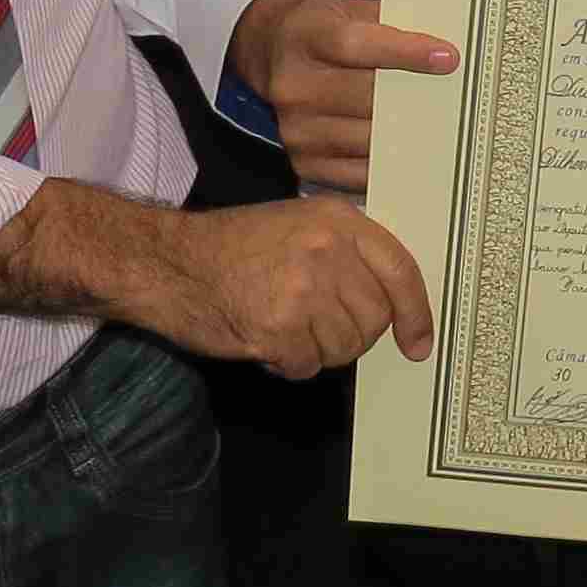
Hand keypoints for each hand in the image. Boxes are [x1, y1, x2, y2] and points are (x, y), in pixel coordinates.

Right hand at [162, 196, 435, 376]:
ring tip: (284, 327)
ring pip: (344, 348)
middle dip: (350, 336)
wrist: (167, 262)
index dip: (416, 313)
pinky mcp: (278, 327)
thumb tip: (392, 304)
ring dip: (317, 351)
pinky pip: (308, 366)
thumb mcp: (298, 225)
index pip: (401, 271)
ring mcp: (303, 289)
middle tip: (314, 328)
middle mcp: (327, 251)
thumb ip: (346, 254)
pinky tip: (266, 341)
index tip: (418, 343)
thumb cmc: (230, 247)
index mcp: (338, 221)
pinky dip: (289, 364)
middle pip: (374, 320)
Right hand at [232, 0, 455, 192]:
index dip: (403, 52)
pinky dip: (392, 163)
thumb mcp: (349, 9)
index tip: (448, 57)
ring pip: (367, 138)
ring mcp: (295, 128)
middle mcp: (293, 84)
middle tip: (459, 97)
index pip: (354, 45)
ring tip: (446, 126)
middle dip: (415, 97)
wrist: (273, 53)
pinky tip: (418, 151)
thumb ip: (391, 22)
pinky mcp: (304, 162)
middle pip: (364, 97)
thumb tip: (446, 47)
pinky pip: (359, 172)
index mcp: (305, 36)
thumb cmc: (324, 30)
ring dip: (409, 133)